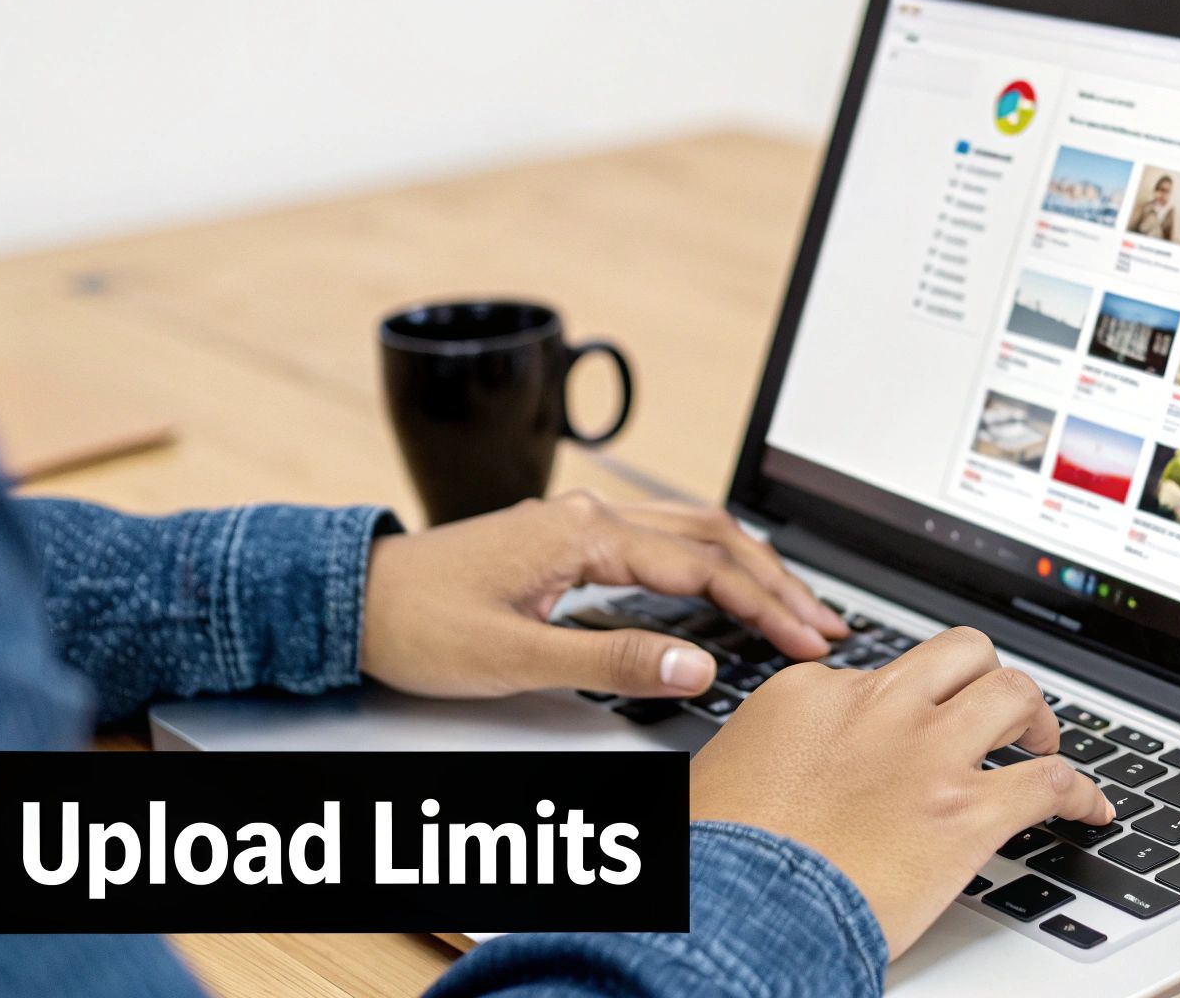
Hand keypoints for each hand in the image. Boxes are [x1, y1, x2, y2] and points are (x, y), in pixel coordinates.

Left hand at [359, 491, 845, 698]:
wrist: (354, 600)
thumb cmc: (418, 624)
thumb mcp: (516, 656)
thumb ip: (613, 660)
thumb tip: (695, 664)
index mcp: (582, 534)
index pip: (702, 567)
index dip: (765, 606)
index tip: (809, 640)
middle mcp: (588, 516)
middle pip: (712, 536)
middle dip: (777, 581)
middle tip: (826, 624)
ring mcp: (579, 523)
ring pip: (691, 531)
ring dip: (749, 567)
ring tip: (795, 606)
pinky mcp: (569, 539)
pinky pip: (660, 539)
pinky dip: (709, 562)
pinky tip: (726, 586)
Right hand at [689, 627, 1114, 957]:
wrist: (740, 908)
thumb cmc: (720, 856)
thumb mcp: (725, 772)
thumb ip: (772, 749)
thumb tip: (778, 767)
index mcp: (815, 694)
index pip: (885, 671)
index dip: (911, 702)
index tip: (917, 726)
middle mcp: (879, 709)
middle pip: (962, 654)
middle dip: (987, 678)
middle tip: (997, 714)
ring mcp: (928, 755)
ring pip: (1013, 695)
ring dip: (1037, 720)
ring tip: (1043, 745)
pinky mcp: (968, 813)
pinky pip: (1052, 783)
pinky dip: (1081, 794)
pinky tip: (1089, 810)